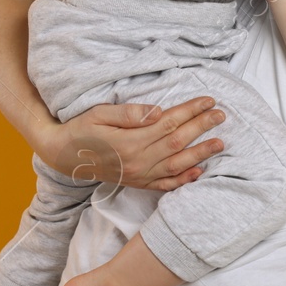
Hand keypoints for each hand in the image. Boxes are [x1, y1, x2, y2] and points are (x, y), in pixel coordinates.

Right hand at [42, 95, 228, 190]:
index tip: (209, 100)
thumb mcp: (100, 113)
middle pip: (177, 142)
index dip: (190, 111)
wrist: (64, 155)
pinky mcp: (138, 183)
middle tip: (221, 115)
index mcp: (129, 142)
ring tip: (220, 143)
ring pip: (176, 165)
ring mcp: (139, 175)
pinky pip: (165, 185)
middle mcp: (137, 161)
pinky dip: (184, 180)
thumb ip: (130, 113)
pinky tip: (199, 172)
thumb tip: (157, 111)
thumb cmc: (82, 129)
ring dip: (200, 154)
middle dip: (202, 127)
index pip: (168, 123)